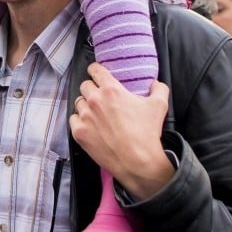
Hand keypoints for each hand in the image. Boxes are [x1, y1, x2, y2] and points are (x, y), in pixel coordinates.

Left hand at [69, 63, 172, 199]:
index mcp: (111, 90)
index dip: (95, 70)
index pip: (95, 70)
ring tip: (96, 114)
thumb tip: (156, 83)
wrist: (137, 161)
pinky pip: (73, 119)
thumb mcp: (159, 106)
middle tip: (100, 98)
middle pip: (85, 85)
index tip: (96, 73)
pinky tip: (89, 125)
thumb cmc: (146, 133)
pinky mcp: (79, 132)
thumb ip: (159, 88)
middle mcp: (95, 100)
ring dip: (86, 105)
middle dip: (92, 89)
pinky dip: (79, 121)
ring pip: (78, 102)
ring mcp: (85, 116)